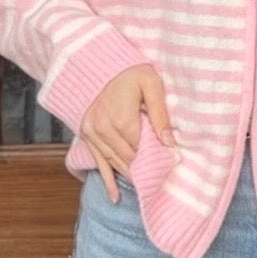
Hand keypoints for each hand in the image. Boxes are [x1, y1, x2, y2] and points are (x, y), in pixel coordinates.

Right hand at [80, 64, 176, 201]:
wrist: (93, 60)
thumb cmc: (127, 69)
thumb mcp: (150, 84)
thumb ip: (160, 113)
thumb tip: (169, 142)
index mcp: (122, 119)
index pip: (143, 149)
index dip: (157, 158)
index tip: (170, 166)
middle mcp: (104, 130)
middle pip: (129, 159)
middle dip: (145, 169)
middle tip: (162, 180)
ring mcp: (93, 134)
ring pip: (115, 163)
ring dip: (130, 175)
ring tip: (146, 188)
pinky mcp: (86, 134)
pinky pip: (98, 162)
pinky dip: (107, 180)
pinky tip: (115, 197)